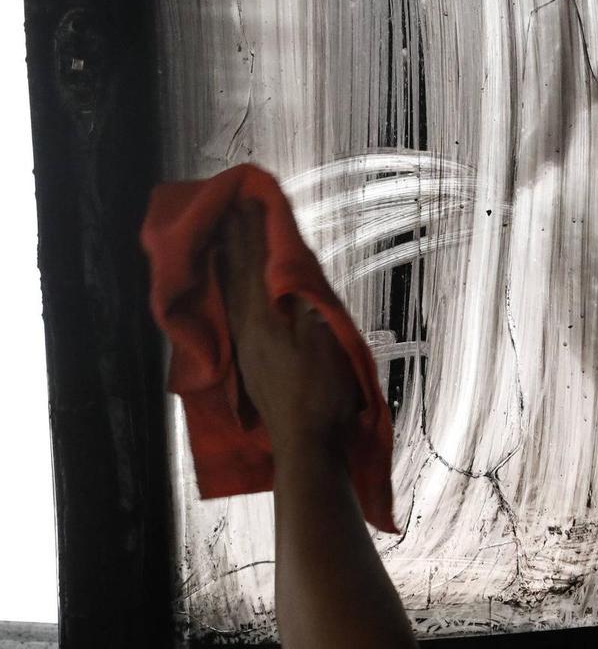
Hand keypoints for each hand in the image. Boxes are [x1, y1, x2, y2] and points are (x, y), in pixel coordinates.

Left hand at [217, 200, 360, 455]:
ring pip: (232, 295)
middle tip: (227, 210)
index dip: (252, 233)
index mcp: (265, 319)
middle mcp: (248, 330)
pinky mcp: (251, 365)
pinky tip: (233, 295)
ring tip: (223, 242)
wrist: (308, 446)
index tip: (246, 202)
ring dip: (228, 265)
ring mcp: (247, 349)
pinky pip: (236, 315)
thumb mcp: (323, 341)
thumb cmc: (321, 393)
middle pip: (236, 276)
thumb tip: (288, 272)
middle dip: (233, 242)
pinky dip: (233, 292)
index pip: (255, 265)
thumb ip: (304, 304)